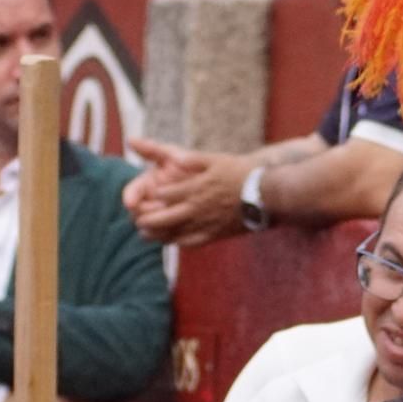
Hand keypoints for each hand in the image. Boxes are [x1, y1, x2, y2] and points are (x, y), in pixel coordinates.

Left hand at [122, 137, 249, 245]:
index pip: (163, 195)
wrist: (266, 195)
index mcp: (195, 188)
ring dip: (157, 235)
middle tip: (137, 221)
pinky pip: (193, 242)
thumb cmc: (242, 174)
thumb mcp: (217, 160)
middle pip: (164, 218)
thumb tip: (175, 158)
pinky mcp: (216, 234)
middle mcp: (197, 208)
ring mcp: (205, 223)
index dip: (149, 196)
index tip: (142, 197)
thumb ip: (194, 160)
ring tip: (144, 235)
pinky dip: (179, 243)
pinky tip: (172, 242)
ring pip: (175, 233)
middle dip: (147, 220)